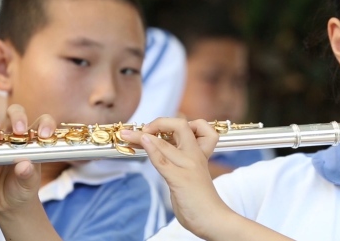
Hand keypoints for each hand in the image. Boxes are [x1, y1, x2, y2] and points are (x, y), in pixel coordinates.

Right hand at [0, 104, 56, 215]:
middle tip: (19, 130)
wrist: (7, 203)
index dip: (46, 124)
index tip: (44, 135)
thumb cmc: (24, 189)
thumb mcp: (29, 185)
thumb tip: (24, 165)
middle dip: (18, 117)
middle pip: (18, 115)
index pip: (43, 123)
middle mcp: (17, 137)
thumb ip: (28, 175)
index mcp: (35, 141)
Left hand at [120, 118, 232, 237]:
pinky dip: (152, 150)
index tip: (158, 129)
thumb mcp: (192, 172)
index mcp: (200, 153)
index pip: (196, 125)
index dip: (175, 123)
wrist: (212, 218)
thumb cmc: (200, 198)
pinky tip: (144, 142)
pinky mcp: (180, 180)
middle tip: (145, 128)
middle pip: (180, 126)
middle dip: (160, 122)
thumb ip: (180, 158)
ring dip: (142, 136)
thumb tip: (159, 147)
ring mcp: (188, 166)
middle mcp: (195, 155)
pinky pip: (163, 161)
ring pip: (165, 143)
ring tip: (127, 134)